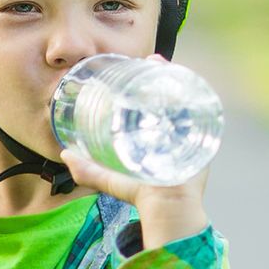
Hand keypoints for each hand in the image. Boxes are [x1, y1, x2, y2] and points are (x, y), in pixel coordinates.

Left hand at [60, 65, 210, 252]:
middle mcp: (176, 131)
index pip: (154, 104)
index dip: (148, 83)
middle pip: (172, 96)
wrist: (167, 208)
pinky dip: (195, 87)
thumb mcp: (111, 179)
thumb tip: (64, 154)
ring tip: (160, 63)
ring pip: (186, 96)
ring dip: (176, 76)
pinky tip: (182, 75)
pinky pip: (203, 105)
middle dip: (163, 75)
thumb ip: (87, 170)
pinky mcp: (203, 134)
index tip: (137, 66)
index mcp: (158, 138)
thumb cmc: (143, 195)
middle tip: (151, 61)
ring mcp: (190, 131)